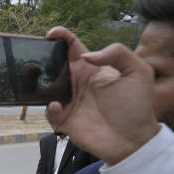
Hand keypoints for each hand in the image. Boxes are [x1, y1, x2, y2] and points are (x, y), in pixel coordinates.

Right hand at [45, 27, 159, 163]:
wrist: (133, 140)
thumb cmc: (137, 106)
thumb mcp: (138, 71)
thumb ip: (116, 53)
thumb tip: (86, 56)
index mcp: (93, 70)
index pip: (74, 48)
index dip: (62, 38)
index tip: (52, 33)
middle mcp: (78, 84)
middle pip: (54, 65)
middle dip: (43, 57)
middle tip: (36, 54)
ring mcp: (70, 102)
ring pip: (46, 88)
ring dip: (38, 82)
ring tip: (35, 78)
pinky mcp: (64, 120)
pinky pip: (48, 111)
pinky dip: (49, 108)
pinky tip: (57, 106)